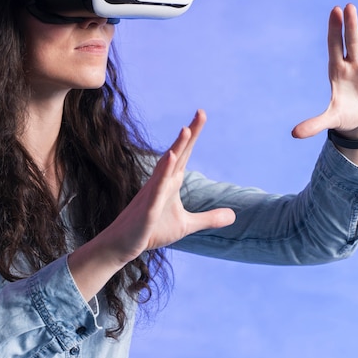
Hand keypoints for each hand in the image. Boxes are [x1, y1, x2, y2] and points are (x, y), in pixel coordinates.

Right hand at [68, 111, 235, 299]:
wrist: (123, 244)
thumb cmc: (151, 231)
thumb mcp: (186, 225)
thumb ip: (209, 218)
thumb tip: (234, 215)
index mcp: (171, 182)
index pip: (185, 154)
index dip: (193, 135)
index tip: (201, 115)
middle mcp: (162, 182)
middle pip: (178, 153)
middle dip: (190, 133)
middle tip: (201, 112)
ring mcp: (153, 193)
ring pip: (166, 166)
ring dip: (176, 148)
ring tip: (186, 130)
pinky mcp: (148, 208)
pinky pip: (157, 188)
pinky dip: (163, 172)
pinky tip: (170, 158)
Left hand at [292, 4, 357, 139]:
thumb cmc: (343, 116)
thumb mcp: (329, 120)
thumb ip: (314, 124)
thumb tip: (294, 135)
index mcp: (337, 71)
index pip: (335, 46)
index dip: (335, 30)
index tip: (334, 12)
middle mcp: (352, 64)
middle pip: (351, 41)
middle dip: (350, 25)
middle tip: (348, 6)